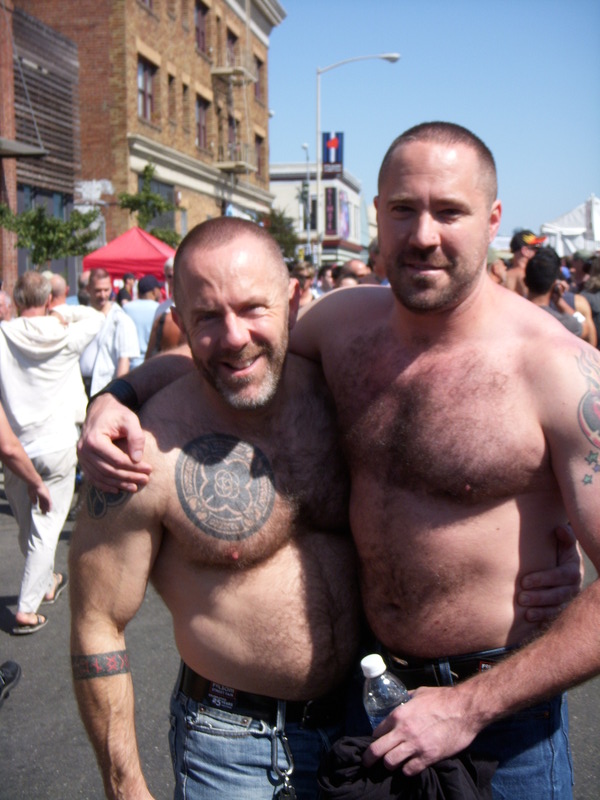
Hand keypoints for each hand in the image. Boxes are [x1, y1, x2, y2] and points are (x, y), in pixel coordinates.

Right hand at [28, 481, 51, 513]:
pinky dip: (49, 507)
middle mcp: (44, 494)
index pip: (41, 500)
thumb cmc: (32, 487)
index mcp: (40, 493)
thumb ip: (33, 499)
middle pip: (44, 502)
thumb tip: (34, 504)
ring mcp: (46, 495)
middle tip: (43, 513)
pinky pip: (49, 503)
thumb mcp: (32, 494)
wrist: (35, 483)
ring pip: (47, 503)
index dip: (41, 505)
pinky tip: (49, 510)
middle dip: (44, 507)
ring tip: (46, 513)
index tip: (40, 509)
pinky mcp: (47, 496)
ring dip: (47, 508)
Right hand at [77, 395, 151, 492]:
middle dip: (129, 477)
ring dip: (119, 484)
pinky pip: (93, 477)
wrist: (100, 410)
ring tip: (135, 487)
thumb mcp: (130, 420)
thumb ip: (136, 437)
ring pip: (101, 476)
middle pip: (109, 470)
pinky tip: (117, 489)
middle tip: (145, 480)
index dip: (134, 467)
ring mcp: (81, 457)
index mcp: (94, 439)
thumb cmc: (117, 414)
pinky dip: (105, 485)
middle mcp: (84, 450)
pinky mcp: (83, 461)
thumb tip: (137, 459)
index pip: (117, 460)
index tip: (149, 469)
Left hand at [362, 685, 478, 774]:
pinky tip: (409, 766)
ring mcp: (416, 746)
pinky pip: (410, 770)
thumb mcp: (419, 693)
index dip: (375, 738)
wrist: (464, 708)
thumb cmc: (443, 698)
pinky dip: (407, 770)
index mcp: (399, 715)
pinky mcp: (429, 757)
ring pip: (391, 763)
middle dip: (370, 758)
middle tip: (368, 762)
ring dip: (389, 764)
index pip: (377, 732)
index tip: (376, 742)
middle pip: (377, 751)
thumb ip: (407, 699)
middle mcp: (403, 731)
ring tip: (391, 764)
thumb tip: (402, 701)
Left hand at [518, 524, 581, 622]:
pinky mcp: (561, 610)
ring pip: (556, 608)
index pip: (559, 576)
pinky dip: (542, 618)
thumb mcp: (565, 545)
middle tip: (521, 598)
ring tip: (524, 611)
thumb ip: (565, 537)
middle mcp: (573, 588)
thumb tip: (559, 528)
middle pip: (558, 595)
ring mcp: (568, 600)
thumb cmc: (559, 553)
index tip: (523, 581)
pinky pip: (553, 616)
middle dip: (539, 597)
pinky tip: (529, 618)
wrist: (563, 566)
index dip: (543, 579)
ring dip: (540, 610)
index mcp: (573, 571)